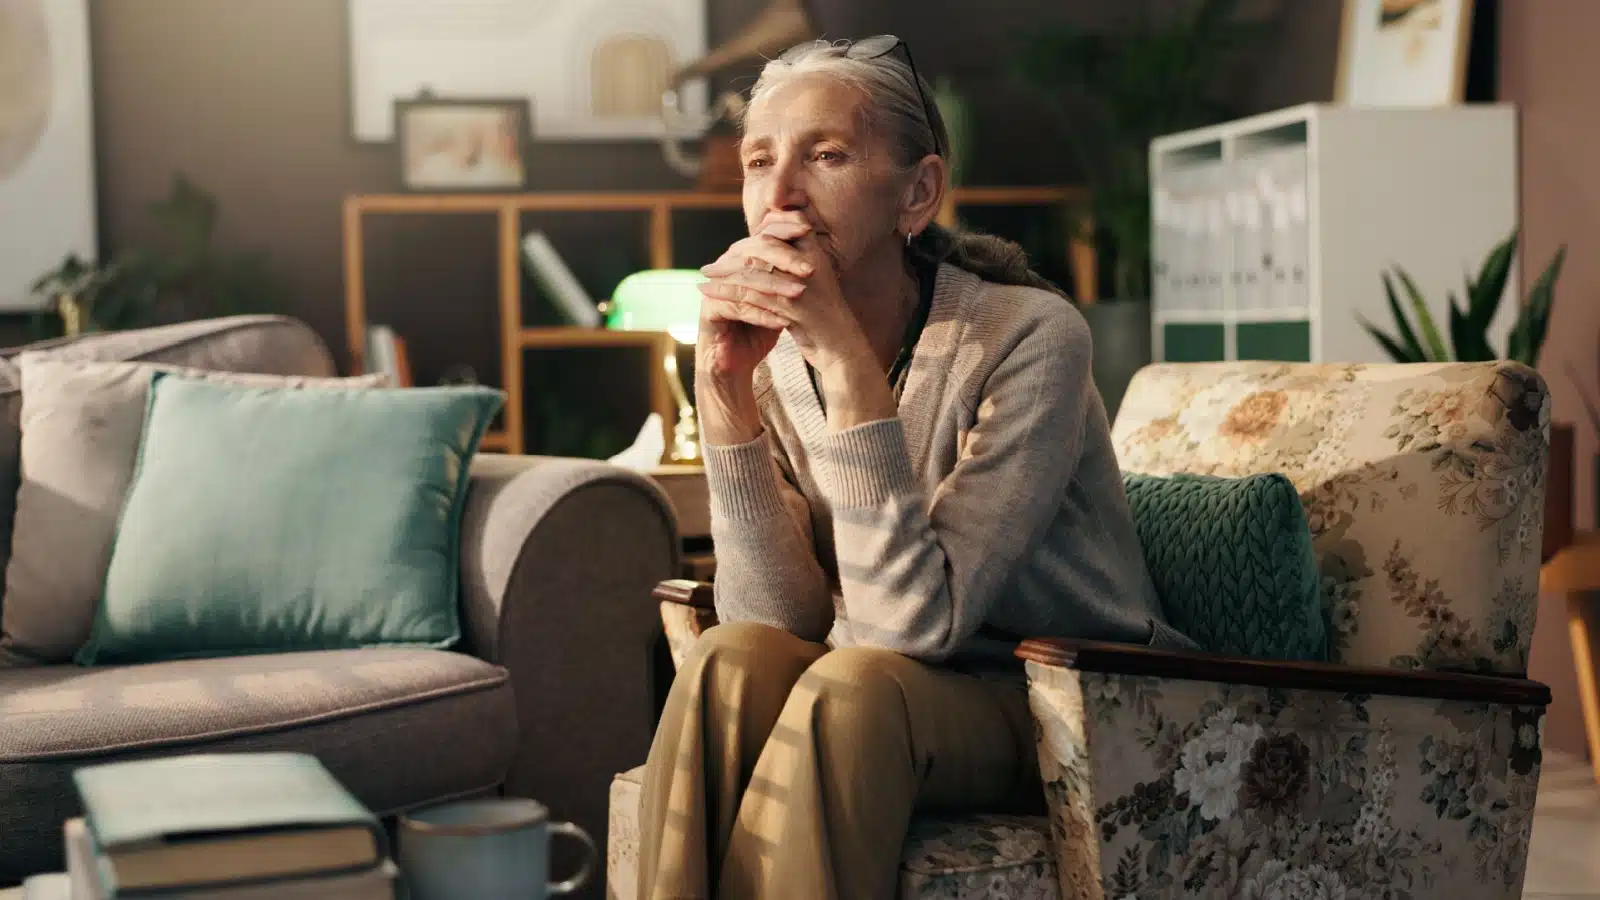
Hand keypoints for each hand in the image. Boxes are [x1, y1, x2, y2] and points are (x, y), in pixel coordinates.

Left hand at [699, 213, 868, 373]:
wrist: (841, 346)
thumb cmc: (821, 314)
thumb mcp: (811, 281)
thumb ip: (792, 260)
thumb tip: (767, 239)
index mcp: (814, 253)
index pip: (778, 231)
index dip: (751, 238)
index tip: (730, 248)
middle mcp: (809, 264)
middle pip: (762, 247)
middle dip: (732, 256)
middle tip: (708, 267)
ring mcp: (801, 285)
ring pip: (754, 271)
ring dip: (724, 275)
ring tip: (704, 279)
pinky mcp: (793, 308)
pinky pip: (753, 296)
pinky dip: (728, 294)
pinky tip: (710, 295)